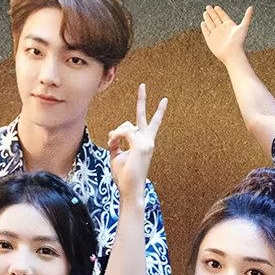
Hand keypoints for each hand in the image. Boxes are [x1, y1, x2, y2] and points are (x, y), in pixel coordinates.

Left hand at [108, 83, 167, 205]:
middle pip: (144, 116)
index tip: (164, 100)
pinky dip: (115, 137)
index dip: (157, 112)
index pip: (151, 124)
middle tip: (142, 85)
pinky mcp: (141, 146)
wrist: (130, 189)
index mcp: (145, 143)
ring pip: (126, 126)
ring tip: (111, 144)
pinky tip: (112, 144)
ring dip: (115, 134)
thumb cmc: (124, 176)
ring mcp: (146, 143)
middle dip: (142, 99)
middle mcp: (148, 141)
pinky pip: (124, 132)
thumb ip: (116, 143)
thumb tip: (114, 135)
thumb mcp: (117, 156)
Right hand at [200, 5, 252, 63]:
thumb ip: (247, 17)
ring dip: (207, 18)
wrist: (232, 53)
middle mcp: (222, 29)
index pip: (223, 16)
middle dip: (212, 13)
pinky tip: (203, 23)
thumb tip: (251, 7)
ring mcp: (216, 34)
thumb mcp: (243, 27)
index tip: (216, 7)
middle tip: (208, 6)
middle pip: (216, 19)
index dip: (219, 11)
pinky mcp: (210, 40)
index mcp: (229, 25)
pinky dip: (204, 28)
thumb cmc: (239, 41)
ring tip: (205, 12)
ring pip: (210, 24)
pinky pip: (206, 32)